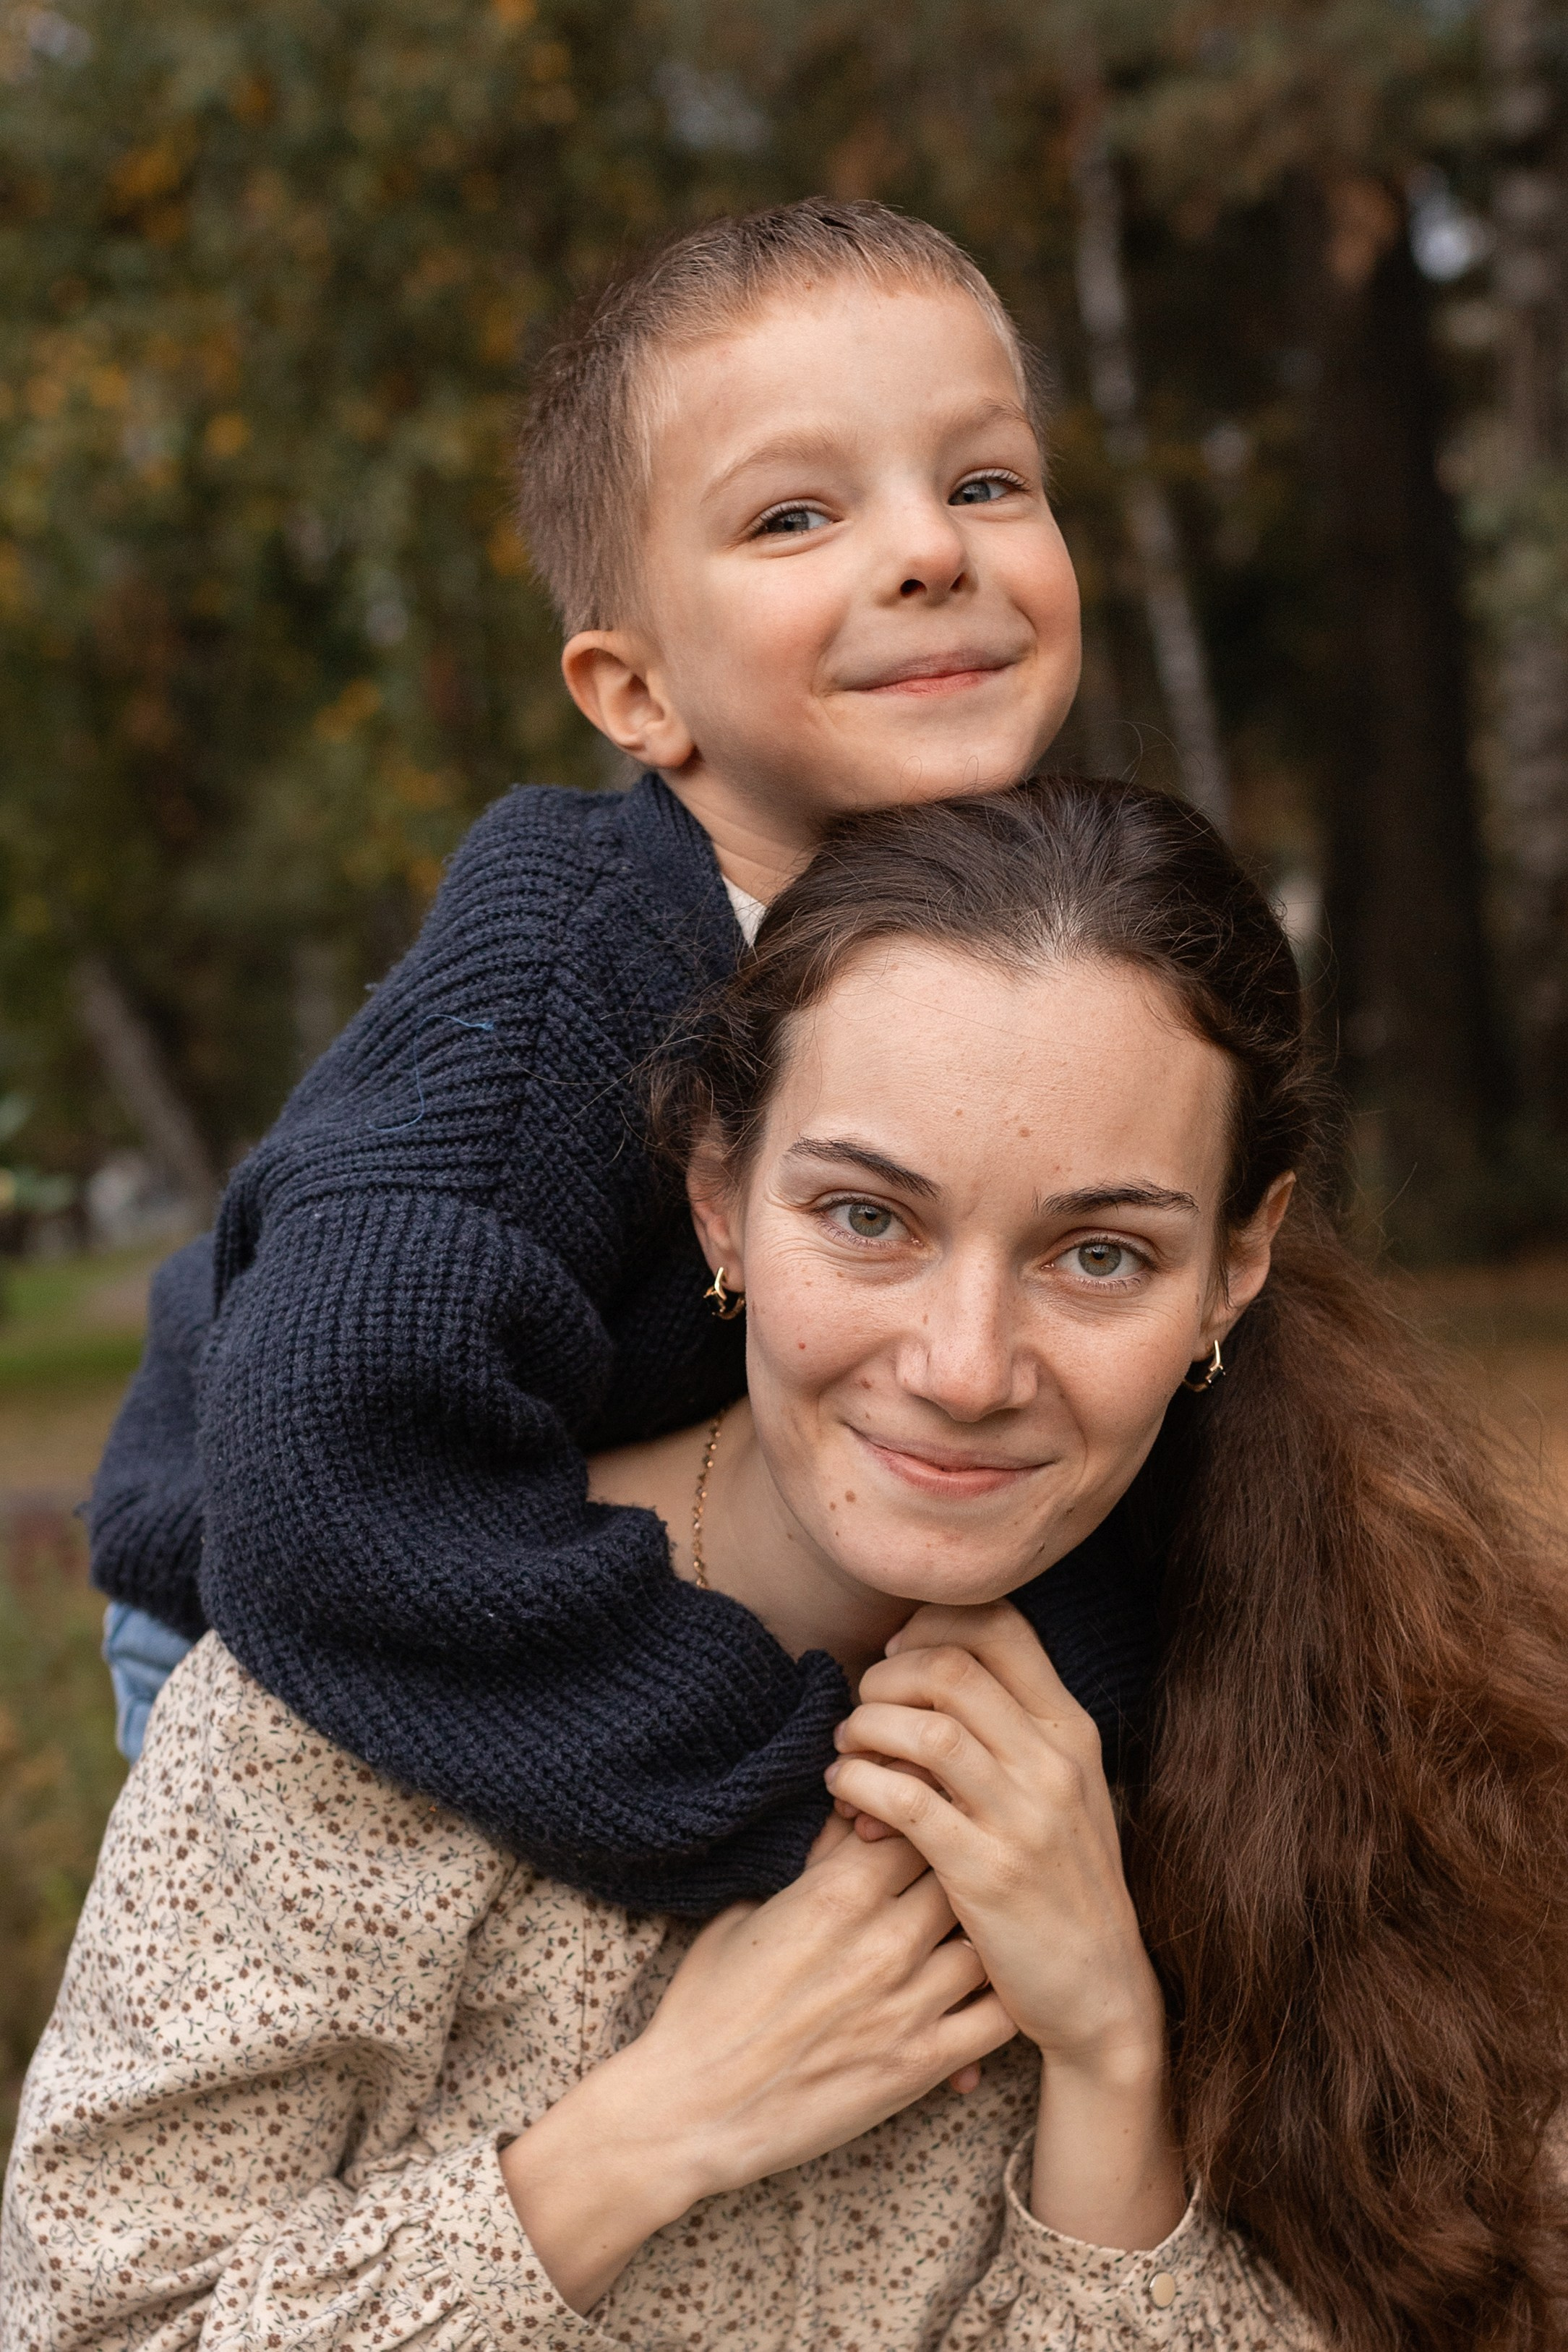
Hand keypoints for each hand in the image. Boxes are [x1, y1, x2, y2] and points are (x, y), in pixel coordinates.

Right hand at [502, 1823, 1015, 2309]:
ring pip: (988, 1941)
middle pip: (961, 1873)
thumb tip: (851, 1825)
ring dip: (980, 1934)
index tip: (914, 1828)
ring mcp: (908, 2005)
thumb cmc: (707, 2006)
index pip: (915, 1821)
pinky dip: (999, 1999)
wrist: (692, 2109)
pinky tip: (980, 1994)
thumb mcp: (746, 1912)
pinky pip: (997, 2019)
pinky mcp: (922, 2065)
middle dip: (956, 1871)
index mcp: (835, 1893)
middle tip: (947, 1881)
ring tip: (964, 1937)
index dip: (919, 1819)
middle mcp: (883, 1941)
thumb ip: (811, 1868)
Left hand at [826, 1602, 1162, 2067]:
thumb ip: (1012, 1728)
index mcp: (1071, 1730)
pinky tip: (845, 1793)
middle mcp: (1053, 1762)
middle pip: (952, 1666)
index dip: (932, 1621)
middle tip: (862, 1705)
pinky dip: (861, 1784)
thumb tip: (930, 1665)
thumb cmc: (1063, 1882)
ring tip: (847, 1749)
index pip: (1001, 1626)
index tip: (897, 1652)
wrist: (1100, 1990)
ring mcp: (1024, 1817)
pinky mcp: (987, 1872)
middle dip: (887, 1675)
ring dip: (868, 1726)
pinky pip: (907, 1801)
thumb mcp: (1060, 1790)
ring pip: (926, 1729)